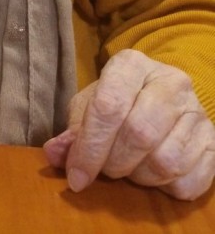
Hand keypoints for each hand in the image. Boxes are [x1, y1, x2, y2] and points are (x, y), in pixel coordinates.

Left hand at [43, 49, 214, 199]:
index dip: (89, 147)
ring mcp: (197, 110)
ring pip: (166, 160)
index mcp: (132, 64)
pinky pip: (189, 180)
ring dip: (140, 177)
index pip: (109, 106)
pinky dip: (165, 188)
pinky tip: (153, 174)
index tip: (76, 176)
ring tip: (129, 168)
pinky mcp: (213, 141)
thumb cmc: (117, 101)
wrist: (159, 97)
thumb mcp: (88, 107)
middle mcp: (170, 81)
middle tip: (105, 169)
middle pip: (139, 133)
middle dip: (114, 163)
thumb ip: (72, 132)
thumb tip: (54, 153)